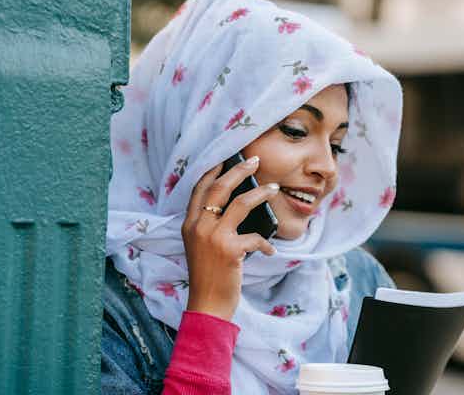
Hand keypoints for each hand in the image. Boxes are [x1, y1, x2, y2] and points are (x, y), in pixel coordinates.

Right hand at [181, 156, 278, 320]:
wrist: (206, 305)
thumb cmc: (208, 277)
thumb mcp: (201, 247)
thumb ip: (211, 227)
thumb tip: (239, 206)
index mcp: (190, 224)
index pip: (199, 189)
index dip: (213, 170)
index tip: (226, 158)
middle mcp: (199, 226)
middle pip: (219, 187)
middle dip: (239, 170)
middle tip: (254, 160)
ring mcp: (213, 237)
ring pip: (241, 203)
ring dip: (261, 193)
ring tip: (273, 188)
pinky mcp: (230, 250)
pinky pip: (255, 236)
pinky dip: (266, 243)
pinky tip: (270, 250)